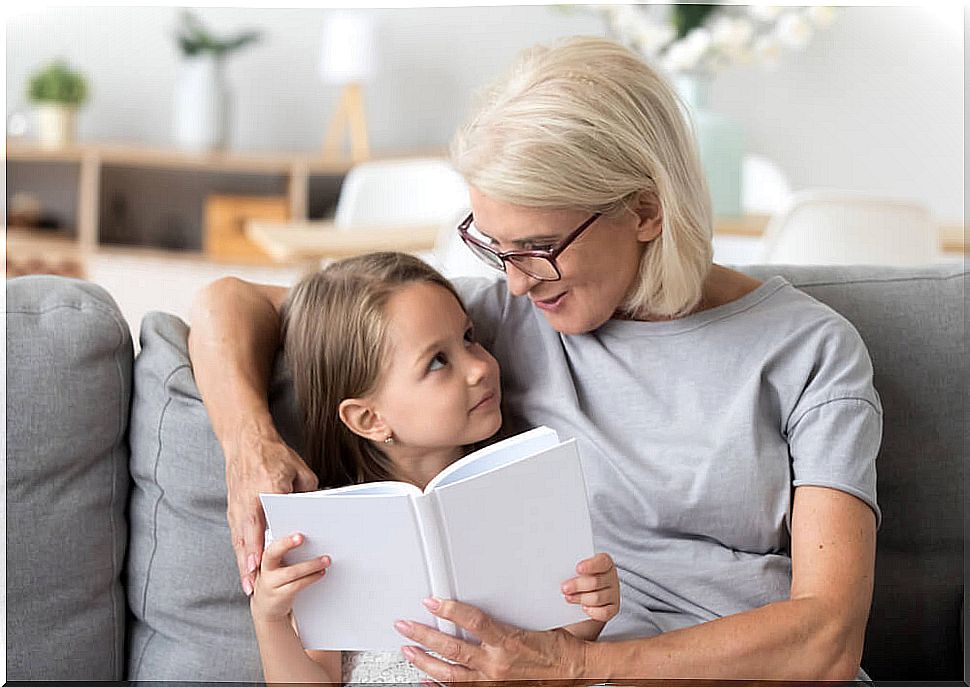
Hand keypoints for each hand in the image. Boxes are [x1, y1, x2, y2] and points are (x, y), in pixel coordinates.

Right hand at [225, 430, 317, 595]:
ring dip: (243, 562)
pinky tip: (245, 566)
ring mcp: (238, 505)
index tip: (263, 561)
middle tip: (253, 584)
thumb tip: (318, 510)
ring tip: (248, 584)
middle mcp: (249, 501)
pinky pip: (236, 534)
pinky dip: (240, 552)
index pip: (264, 521)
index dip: (262, 543)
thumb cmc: (274, 453)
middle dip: (249, 562)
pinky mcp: (233, 507)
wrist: (246, 440)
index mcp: (266, 489)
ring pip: (239, 539)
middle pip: (248, 536)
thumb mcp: (299, 470)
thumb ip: (308, 491)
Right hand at [250, 531, 329, 622]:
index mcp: (265, 557)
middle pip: (271, 554)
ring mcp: (270, 583)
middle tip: (301, 537)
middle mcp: (265, 569)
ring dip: (310, 565)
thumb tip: (311, 539)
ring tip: (326, 560)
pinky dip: (311, 578)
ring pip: (290, 572)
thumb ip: (286, 553)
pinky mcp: (279, 596)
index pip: (270, 544)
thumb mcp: (275, 565)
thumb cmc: (275, 580)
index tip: (297, 535)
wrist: (266, 607)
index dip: (282, 540)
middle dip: (285, 544)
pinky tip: (320, 573)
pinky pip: (296, 585)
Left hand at [394, 598, 588, 681]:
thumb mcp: (543, 621)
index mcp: (509, 642)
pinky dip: (439, 685)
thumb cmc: (561, 648)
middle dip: (424, 635)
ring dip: (424, 661)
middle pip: (452, 649)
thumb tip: (505, 589)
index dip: (450, 610)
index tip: (431, 601)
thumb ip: (521, 609)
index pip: (473, 622)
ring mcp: (492, 682)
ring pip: (450, 673)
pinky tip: (424, 679)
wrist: (575, 672)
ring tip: (407, 650)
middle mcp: (497, 665)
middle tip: (404, 625)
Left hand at [561, 552, 619, 622]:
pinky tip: (583, 608)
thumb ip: (569, 567)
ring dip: (580, 598)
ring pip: (597, 598)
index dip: (590, 565)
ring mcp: (613, 594)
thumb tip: (554, 567)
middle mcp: (611, 577)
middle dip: (578, 585)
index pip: (602, 561)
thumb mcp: (573, 569)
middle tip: (564, 588)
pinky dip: (593, 611)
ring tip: (567, 598)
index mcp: (604, 562)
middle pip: (596, 582)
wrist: (581, 599)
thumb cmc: (576, 578)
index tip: (577, 568)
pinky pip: (604, 612)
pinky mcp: (613, 609)